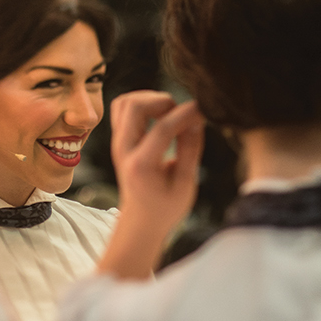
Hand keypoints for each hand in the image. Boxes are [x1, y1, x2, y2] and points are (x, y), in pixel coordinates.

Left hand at [98, 91, 205, 279]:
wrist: (139, 222)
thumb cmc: (165, 208)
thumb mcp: (185, 184)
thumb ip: (190, 149)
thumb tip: (197, 118)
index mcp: (141, 166)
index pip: (162, 128)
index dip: (186, 114)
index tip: (203, 111)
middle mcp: (124, 151)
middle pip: (134, 106)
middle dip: (163, 101)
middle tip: (180, 113)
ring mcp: (118, 144)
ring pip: (125, 102)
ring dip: (150, 99)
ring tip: (169, 112)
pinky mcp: (119, 140)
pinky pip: (123, 108)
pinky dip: (142, 104)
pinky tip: (160, 116)